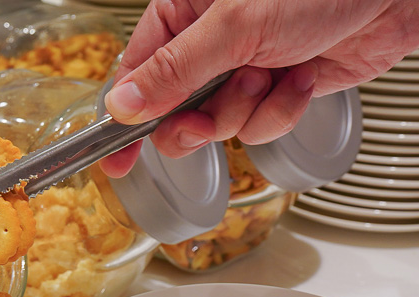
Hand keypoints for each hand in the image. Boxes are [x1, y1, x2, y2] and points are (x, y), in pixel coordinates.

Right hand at [99, 0, 418, 175]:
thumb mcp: (236, 25)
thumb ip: (174, 69)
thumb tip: (123, 104)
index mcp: (184, 12)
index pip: (135, 73)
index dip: (124, 119)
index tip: (114, 160)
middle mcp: (210, 43)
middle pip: (173, 111)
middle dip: (198, 120)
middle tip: (209, 118)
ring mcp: (245, 69)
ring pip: (220, 124)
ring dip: (249, 109)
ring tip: (275, 72)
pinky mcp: (279, 90)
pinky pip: (261, 126)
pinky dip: (284, 110)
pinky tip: (304, 76)